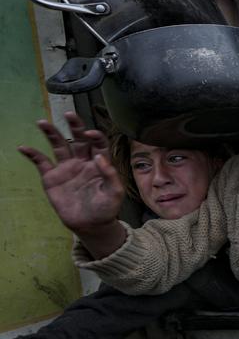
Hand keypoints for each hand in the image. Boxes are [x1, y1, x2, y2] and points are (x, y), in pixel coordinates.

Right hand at [18, 112, 124, 235]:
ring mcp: (66, 168)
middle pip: (78, 139)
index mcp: (99, 163)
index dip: (95, 136)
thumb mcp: (114, 193)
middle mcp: (82, 161)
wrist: (90, 224)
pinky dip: (32, 154)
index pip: (98, 144)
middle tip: (68, 114)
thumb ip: (110, 175)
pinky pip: (41, 162)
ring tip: (42, 122)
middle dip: (74, 126)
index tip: (90, 133)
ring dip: (51, 133)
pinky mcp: (53, 177)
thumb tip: (99, 157)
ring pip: (58, 146)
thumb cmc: (106, 208)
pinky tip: (24, 147)